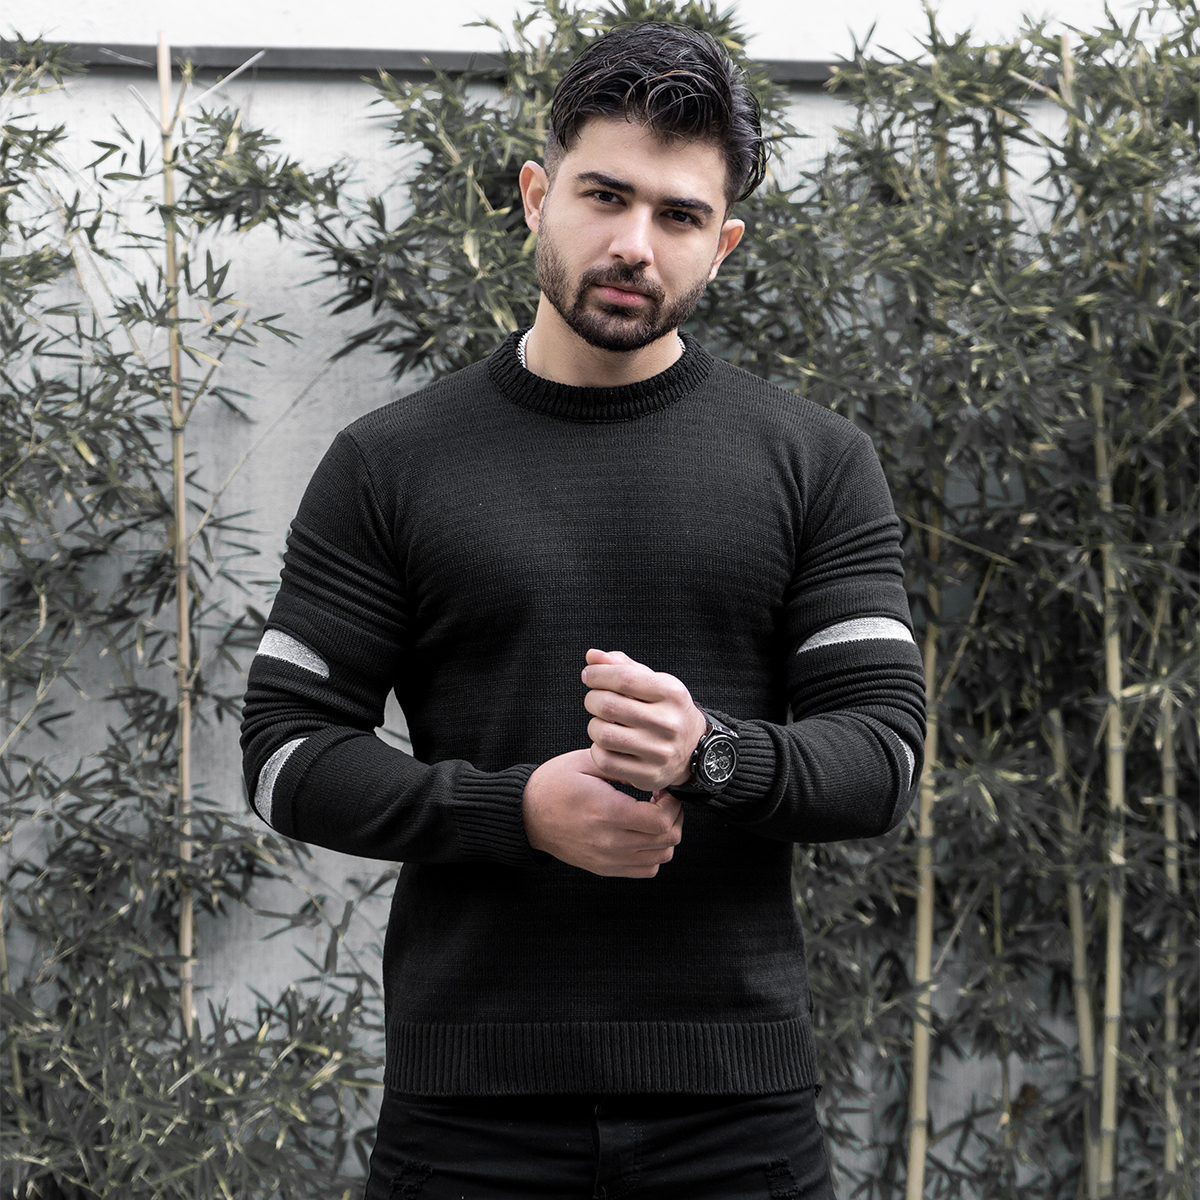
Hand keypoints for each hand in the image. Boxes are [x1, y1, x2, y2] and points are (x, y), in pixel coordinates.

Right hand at [522, 749, 682, 877]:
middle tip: (662, 801)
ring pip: (661, 857)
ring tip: (653, 817)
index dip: (672, 804)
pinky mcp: (604, 867)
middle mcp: (610, 841)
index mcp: (608, 812)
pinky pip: (645, 870)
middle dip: (674, 817)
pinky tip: (642, 834)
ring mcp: (608, 858)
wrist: (526, 814)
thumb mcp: (586, 762)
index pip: (661, 821)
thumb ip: (622, 767)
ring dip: (666, 836)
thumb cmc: (553, 784)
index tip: (663, 791)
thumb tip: (650, 774)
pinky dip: (653, 853)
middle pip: (667, 841)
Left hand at [581, 649, 706, 792]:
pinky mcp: (648, 775)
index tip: (589, 675)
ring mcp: (659, 752)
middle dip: (592, 699)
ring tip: (602, 722)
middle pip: (608, 705)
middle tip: (594, 700)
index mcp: (671, 693)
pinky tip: (607, 744)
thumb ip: (623, 667)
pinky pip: (605, 760)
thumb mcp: (654, 683)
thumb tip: (592, 656)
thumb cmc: (666, 710)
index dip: (598, 674)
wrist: (693, 749)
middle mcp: (668, 722)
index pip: (624, 678)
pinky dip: (598, 750)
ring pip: (603, 735)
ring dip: (594, 726)